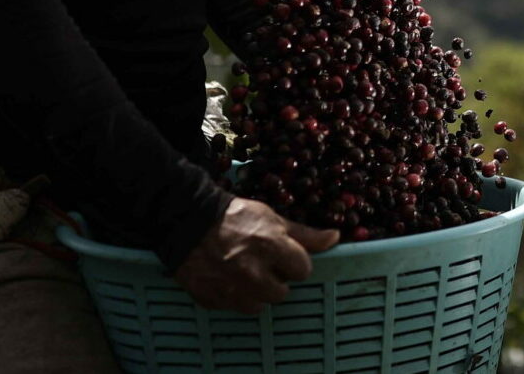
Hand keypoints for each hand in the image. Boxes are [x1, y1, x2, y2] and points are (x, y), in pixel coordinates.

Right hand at [173, 197, 340, 312]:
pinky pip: (235, 307)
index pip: (302, 270)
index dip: (295, 262)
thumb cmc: (234, 217)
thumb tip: (334, 237)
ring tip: (246, 272)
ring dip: (257, 292)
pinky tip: (229, 278)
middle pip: (282, 293)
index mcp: (272, 247)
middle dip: (276, 279)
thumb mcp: (273, 218)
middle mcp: (253, 272)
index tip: (284, 256)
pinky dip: (235, 296)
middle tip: (263, 264)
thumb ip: (304, 234)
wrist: (188, 221)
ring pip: (259, 305)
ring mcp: (231, 289)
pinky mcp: (213, 299)